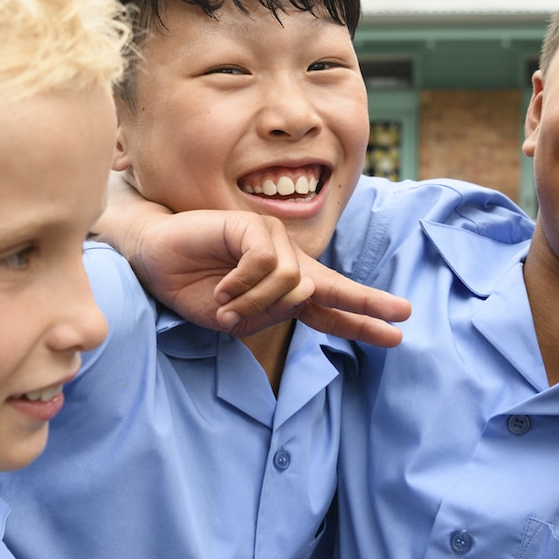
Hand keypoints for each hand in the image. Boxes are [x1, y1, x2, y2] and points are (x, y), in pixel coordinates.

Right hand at [129, 208, 410, 344]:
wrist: (155, 259)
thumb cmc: (192, 287)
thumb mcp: (236, 318)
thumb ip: (272, 312)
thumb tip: (304, 292)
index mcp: (284, 290)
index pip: (328, 307)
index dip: (362, 320)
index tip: (397, 332)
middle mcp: (287, 263)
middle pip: (333, 286)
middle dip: (367, 303)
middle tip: (402, 313)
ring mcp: (274, 241)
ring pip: (292, 283)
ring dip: (254, 304)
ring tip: (224, 306)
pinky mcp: (256, 226)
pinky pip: (267, 264)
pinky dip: (242, 284)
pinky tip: (222, 288)